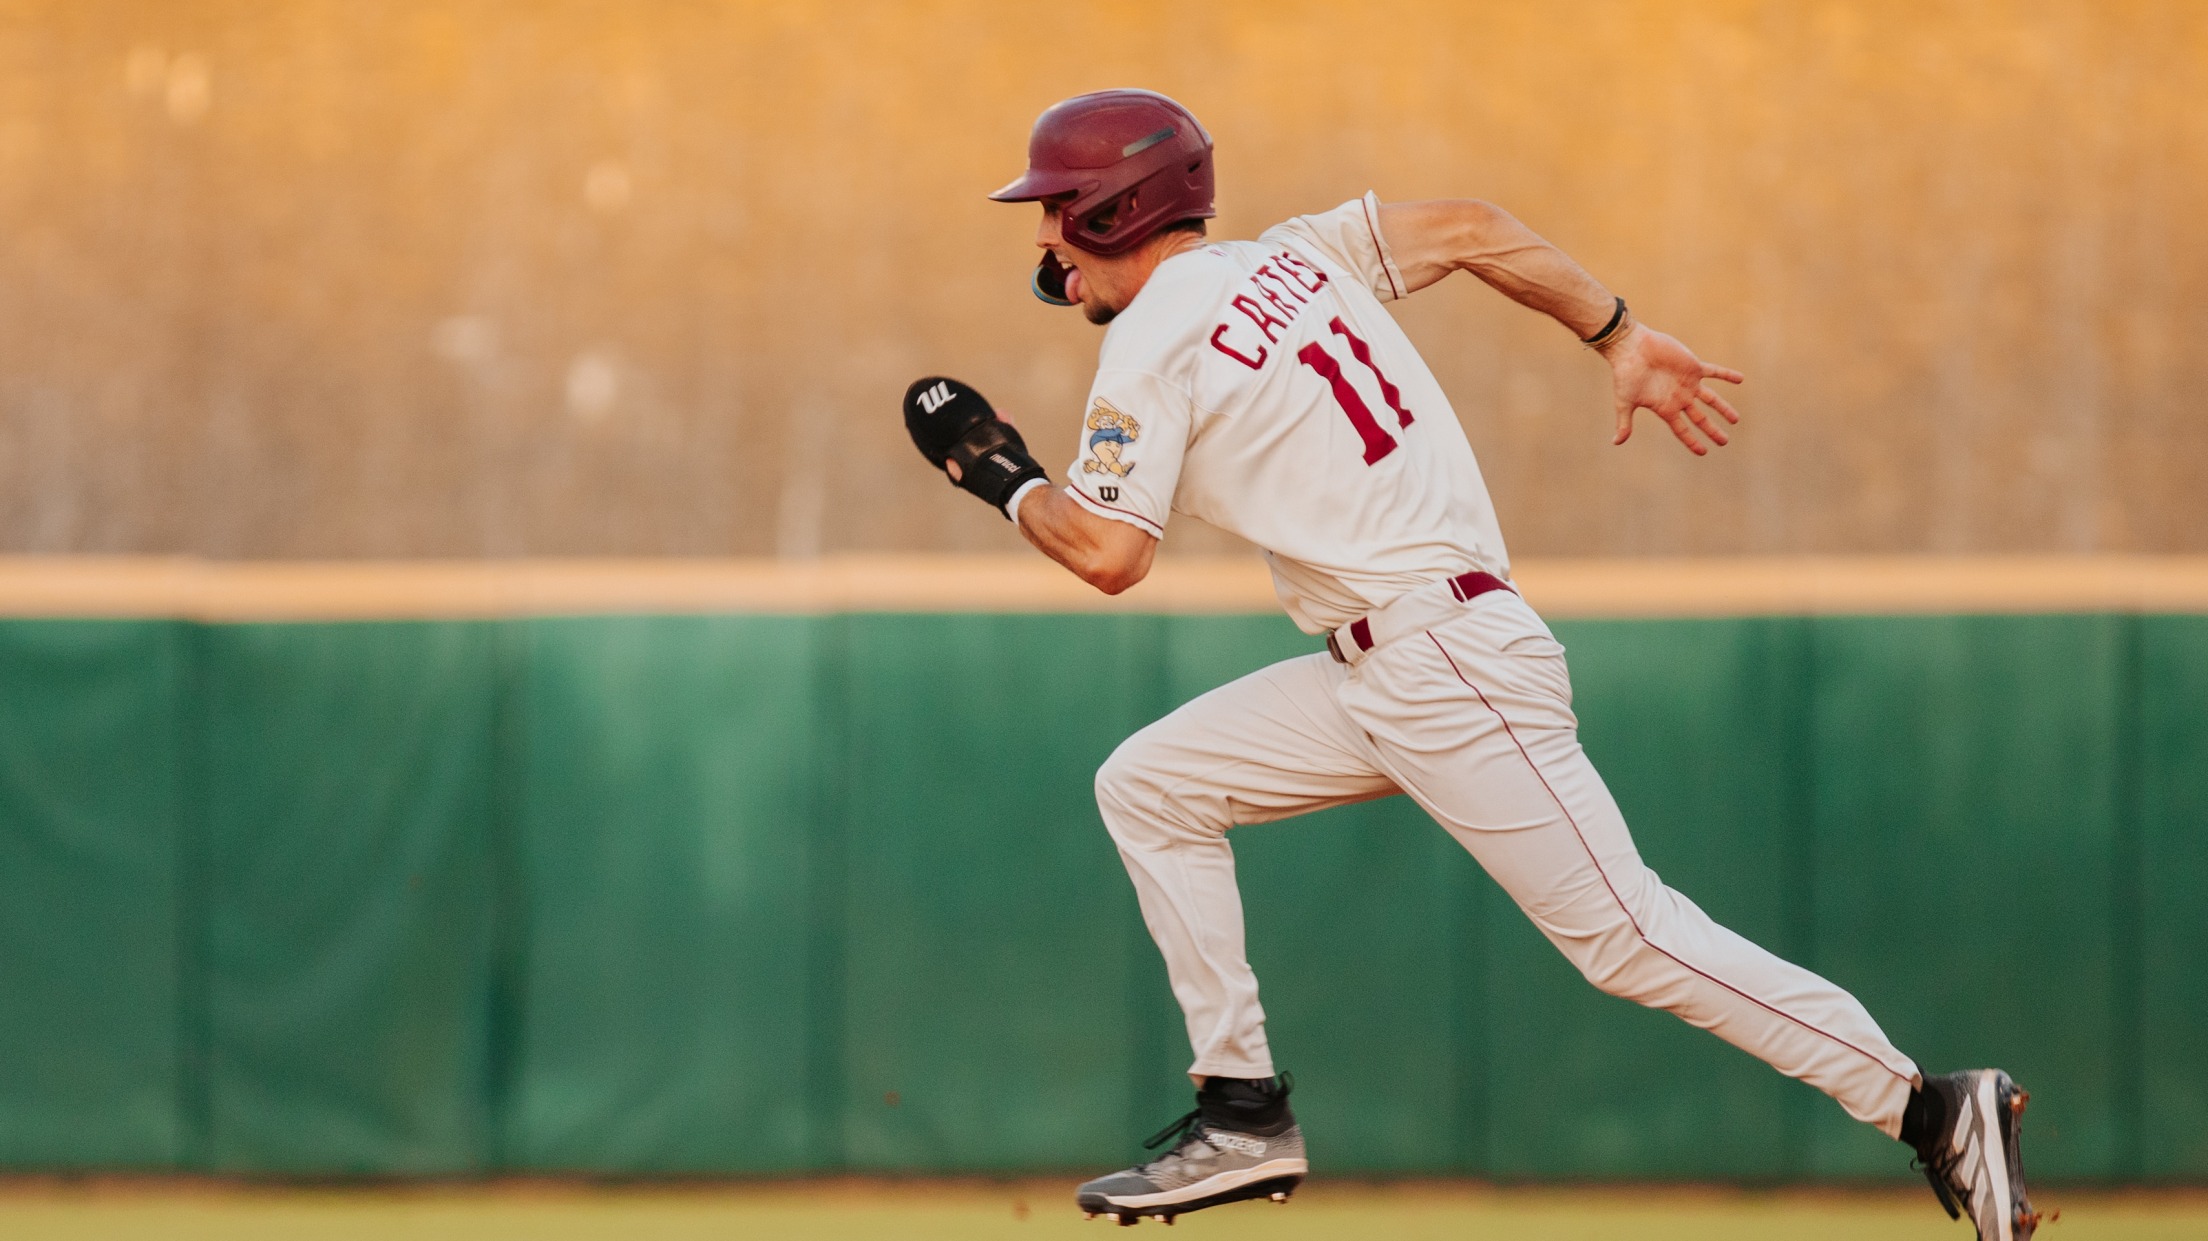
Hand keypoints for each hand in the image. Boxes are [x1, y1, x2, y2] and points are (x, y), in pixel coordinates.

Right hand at [1602, 325, 1743, 454]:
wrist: (1631, 348)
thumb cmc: (1625, 375)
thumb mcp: (1624, 402)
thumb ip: (1624, 422)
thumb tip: (1616, 443)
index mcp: (1665, 408)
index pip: (1681, 430)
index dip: (1692, 441)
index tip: (1703, 452)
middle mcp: (1679, 398)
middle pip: (1700, 418)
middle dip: (1712, 430)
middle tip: (1724, 441)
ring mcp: (1688, 383)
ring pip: (1710, 399)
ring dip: (1723, 408)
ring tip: (1735, 420)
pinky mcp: (1693, 367)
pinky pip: (1714, 372)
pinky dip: (1726, 375)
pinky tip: (1740, 379)